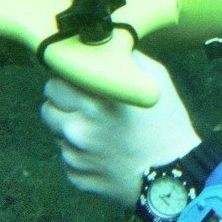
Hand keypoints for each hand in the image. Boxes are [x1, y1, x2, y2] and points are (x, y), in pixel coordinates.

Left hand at [39, 52, 202, 207]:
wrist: (174, 177)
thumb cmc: (168, 125)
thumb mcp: (156, 80)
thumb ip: (125, 58)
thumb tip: (104, 45)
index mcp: (96, 100)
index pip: (55, 81)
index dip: (69, 81)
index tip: (81, 84)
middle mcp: (79, 128)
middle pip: (47, 107)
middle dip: (63, 104)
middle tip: (86, 108)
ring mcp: (75, 156)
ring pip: (56, 133)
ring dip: (70, 129)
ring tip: (99, 132)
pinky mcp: (76, 177)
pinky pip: (67, 158)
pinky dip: (80, 154)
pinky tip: (104, 153)